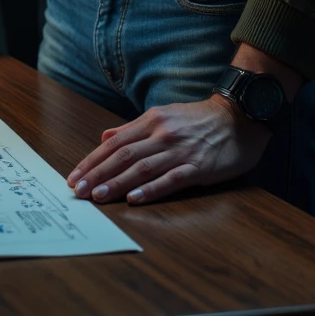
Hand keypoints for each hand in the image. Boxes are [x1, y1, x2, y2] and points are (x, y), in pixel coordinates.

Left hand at [66, 96, 270, 205]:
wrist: (240, 117)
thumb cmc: (200, 119)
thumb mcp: (164, 115)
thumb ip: (133, 128)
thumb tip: (105, 137)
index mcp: (152, 121)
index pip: (115, 143)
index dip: (92, 160)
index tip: (74, 176)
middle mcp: (162, 134)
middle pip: (123, 156)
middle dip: (97, 174)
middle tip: (78, 190)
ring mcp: (180, 151)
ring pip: (142, 168)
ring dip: (117, 183)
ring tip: (98, 196)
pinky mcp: (199, 166)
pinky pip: (171, 179)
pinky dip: (151, 190)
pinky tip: (134, 199)